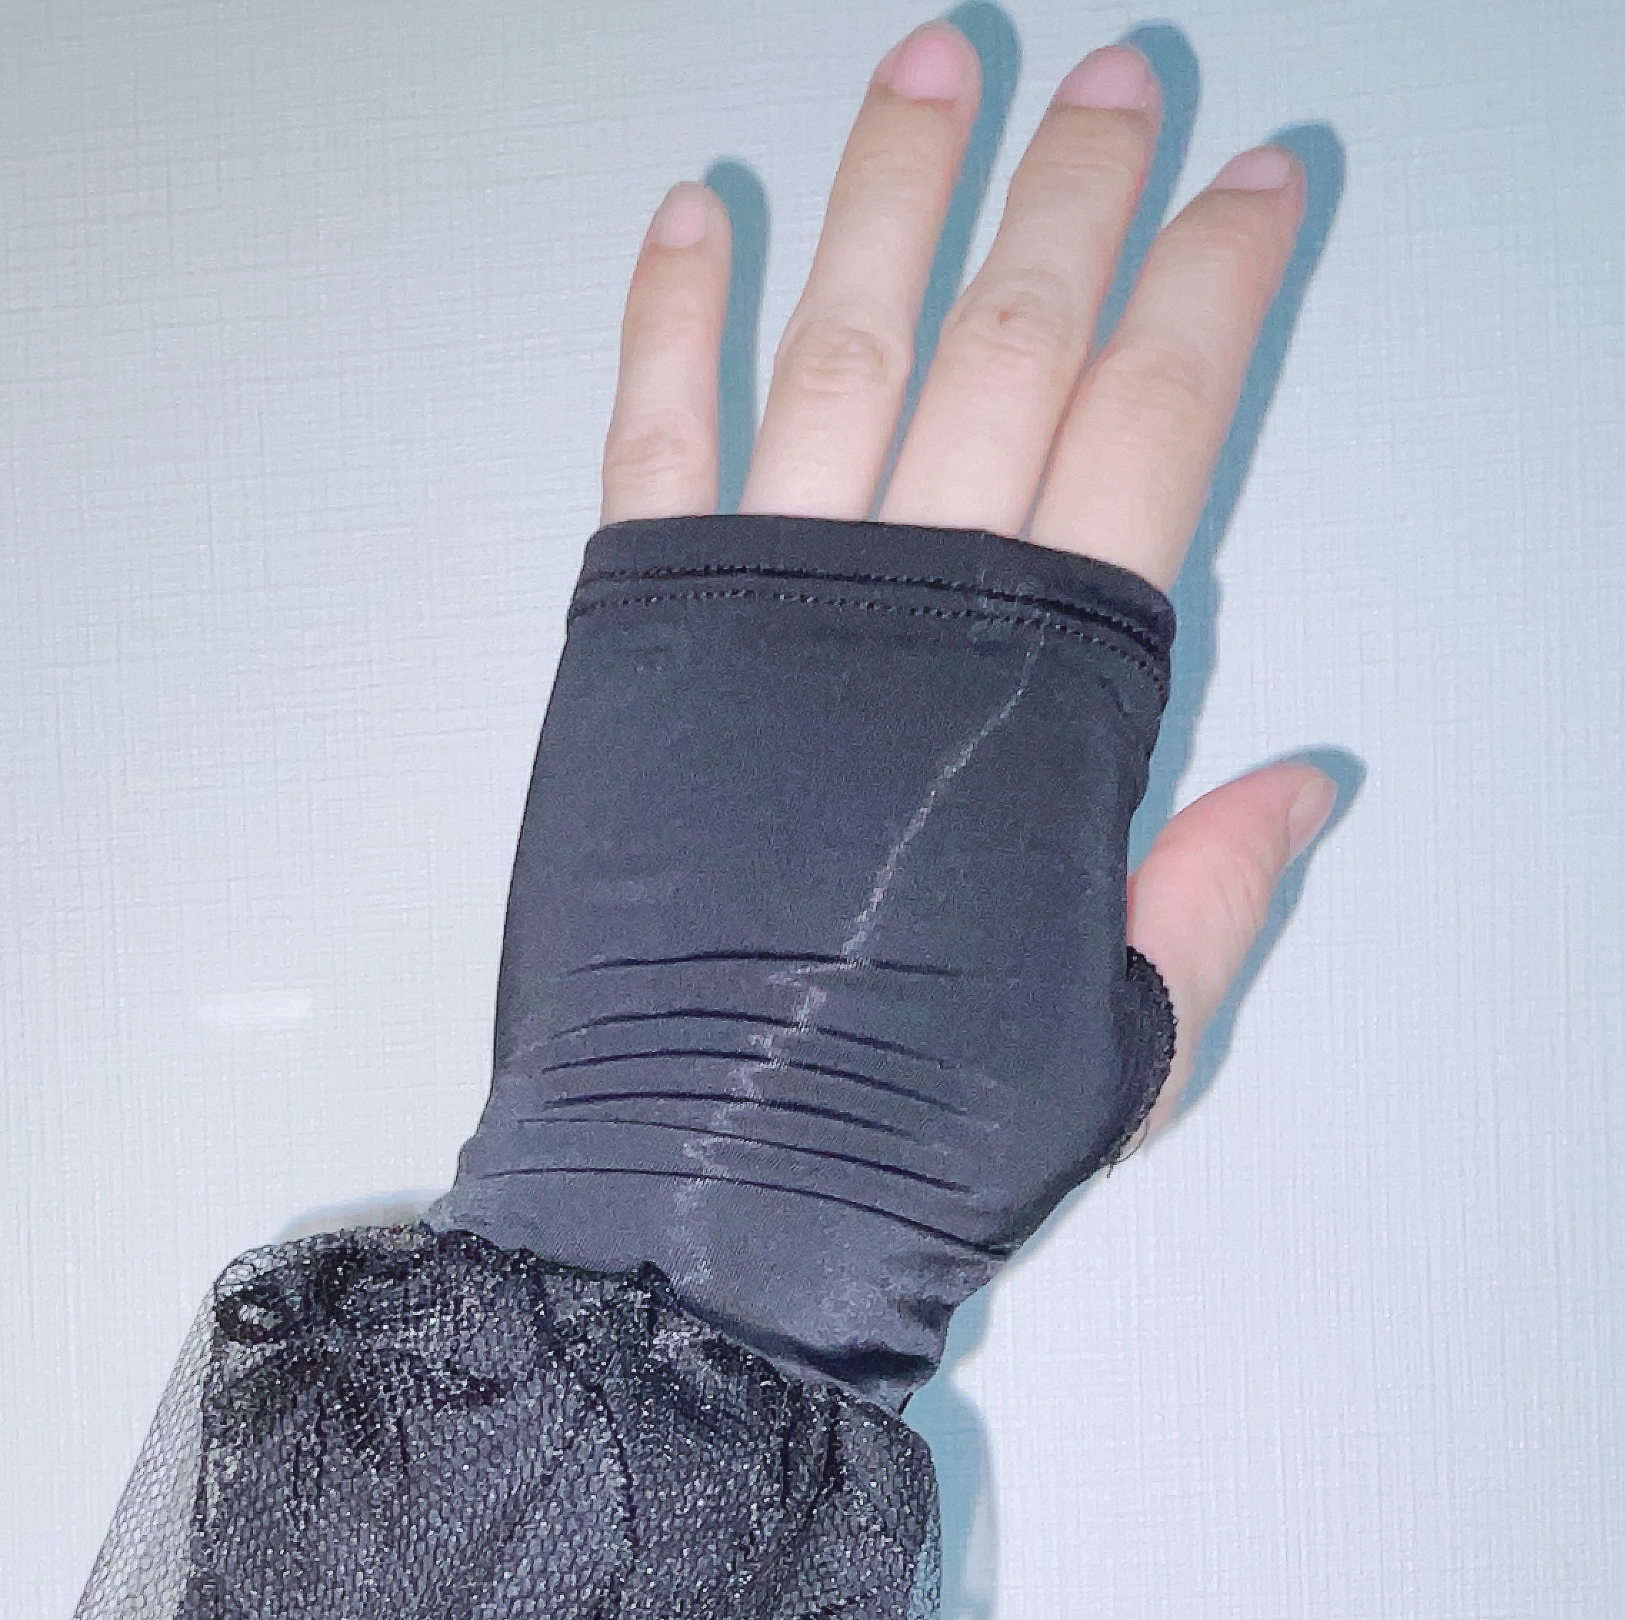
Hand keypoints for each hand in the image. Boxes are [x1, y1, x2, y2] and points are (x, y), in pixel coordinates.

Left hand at [599, 25, 1329, 1130]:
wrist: (701, 1193)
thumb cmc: (906, 1135)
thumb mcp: (1120, 1039)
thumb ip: (1207, 893)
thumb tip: (1299, 780)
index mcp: (1057, 686)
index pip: (1160, 421)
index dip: (1214, 283)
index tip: (1251, 181)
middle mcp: (919, 605)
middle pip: (1016, 339)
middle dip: (1076, 190)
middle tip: (1117, 73)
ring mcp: (771, 603)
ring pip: (846, 342)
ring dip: (894, 192)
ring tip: (936, 63)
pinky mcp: (634, 633)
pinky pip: (655, 435)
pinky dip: (671, 317)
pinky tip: (696, 210)